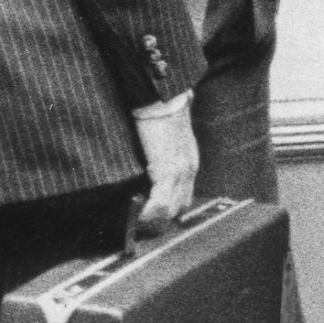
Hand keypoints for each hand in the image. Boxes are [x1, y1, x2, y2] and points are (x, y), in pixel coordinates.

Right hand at [131, 92, 197, 234]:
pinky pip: (159, 204)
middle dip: (160, 220)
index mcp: (188, 161)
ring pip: (170, 210)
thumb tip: (148, 162)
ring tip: (135, 222)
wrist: (162, 97)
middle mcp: (188, 170)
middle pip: (178, 208)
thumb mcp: (166, 136)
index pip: (182, 196)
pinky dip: (147, 213)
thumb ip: (162, 152)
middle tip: (140, 225)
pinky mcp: (167, 172)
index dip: (167, 210)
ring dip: (152, 220)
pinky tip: (136, 215)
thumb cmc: (161, 110)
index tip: (151, 217)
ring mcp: (180, 173)